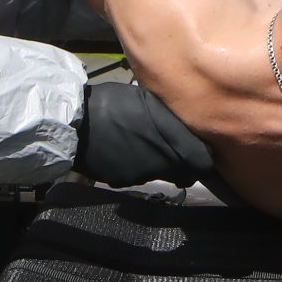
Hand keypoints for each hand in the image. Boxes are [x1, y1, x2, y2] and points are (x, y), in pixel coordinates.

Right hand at [76, 82, 215, 187]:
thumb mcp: (147, 99)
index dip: (204, 158)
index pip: (203, 161)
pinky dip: (138, 168)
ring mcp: (142, 175)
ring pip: (162, 176)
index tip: (201, 150)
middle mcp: (162, 163)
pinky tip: (126, 153)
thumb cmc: (113, 104)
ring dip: (161, 165)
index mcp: (172, 140)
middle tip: (177, 151)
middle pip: (186, 174)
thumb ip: (169, 116)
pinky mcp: (123, 182)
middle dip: (186, 166)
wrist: (76, 125)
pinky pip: (139, 178)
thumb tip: (183, 124)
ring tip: (146, 147)